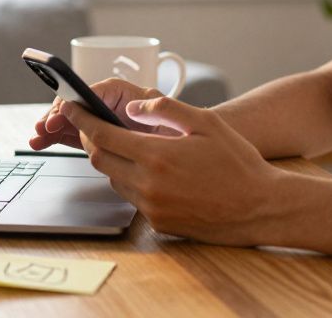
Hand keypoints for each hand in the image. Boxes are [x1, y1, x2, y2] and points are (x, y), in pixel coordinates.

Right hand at [27, 78, 176, 150]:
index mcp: (126, 94)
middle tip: (43, 129)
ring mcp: (106, 123)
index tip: (60, 112)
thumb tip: (130, 108)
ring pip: (74, 122)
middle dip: (58, 116)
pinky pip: (77, 135)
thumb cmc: (182, 126)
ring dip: (53, 128)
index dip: (75, 103)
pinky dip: (60, 138)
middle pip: (79, 107)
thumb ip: (152, 109)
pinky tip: (45, 141)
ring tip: (38, 138)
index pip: (94, 92)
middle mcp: (112, 106)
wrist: (189, 151)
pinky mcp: (103, 139)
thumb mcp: (169, 114)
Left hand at [63, 94, 289, 246]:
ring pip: (114, 180)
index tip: (70, 108)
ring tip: (133, 148)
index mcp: (157, 155)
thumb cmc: (238, 162)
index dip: (82, 120)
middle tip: (98, 125)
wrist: (260, 206)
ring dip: (115, 162)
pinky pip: (133, 198)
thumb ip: (166, 109)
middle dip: (94, 140)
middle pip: (100, 159)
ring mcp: (152, 207)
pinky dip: (133, 182)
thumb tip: (133, 107)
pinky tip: (155, 173)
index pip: (103, 135)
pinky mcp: (159, 223)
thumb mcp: (206, 123)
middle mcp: (148, 184)